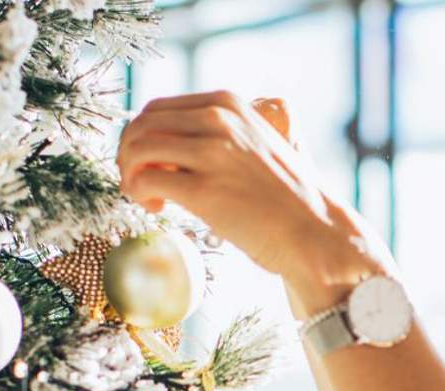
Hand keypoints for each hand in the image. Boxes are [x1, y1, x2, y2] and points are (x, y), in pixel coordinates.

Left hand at [116, 91, 388, 302]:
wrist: (316, 231)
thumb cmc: (287, 198)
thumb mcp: (256, 145)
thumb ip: (219, 134)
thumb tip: (164, 143)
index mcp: (229, 104)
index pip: (159, 108)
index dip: (143, 136)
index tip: (150, 162)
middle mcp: (219, 120)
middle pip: (141, 124)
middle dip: (129, 153)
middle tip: (139, 181)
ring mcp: (212, 153)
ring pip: (137, 148)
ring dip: (130, 173)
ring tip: (148, 197)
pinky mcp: (204, 189)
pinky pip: (145, 179)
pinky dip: (139, 193)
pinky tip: (157, 207)